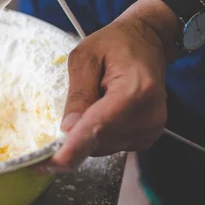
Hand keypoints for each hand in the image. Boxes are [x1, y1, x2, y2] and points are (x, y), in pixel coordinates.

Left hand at [37, 0, 181, 173]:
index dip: (74, 148)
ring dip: (88, 132)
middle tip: (66, 111)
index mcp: (135, 90)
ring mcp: (151, 128)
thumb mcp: (85, 57)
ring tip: (95, 98)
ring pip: (102, 146)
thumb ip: (78, 93)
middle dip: (75, 134)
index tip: (53, 164)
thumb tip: (67, 129)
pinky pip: (111, 145)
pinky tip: (103, 109)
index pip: (99, 126)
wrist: (148, 41)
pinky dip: (99, 133)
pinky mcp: (148, 135)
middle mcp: (148, 114)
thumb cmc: (116, 44)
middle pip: (98, 140)